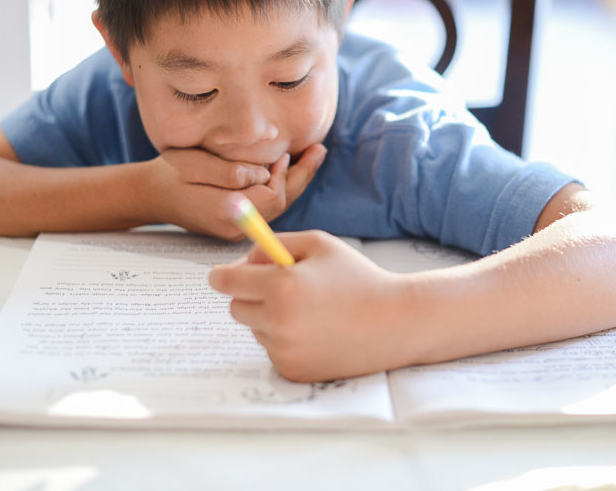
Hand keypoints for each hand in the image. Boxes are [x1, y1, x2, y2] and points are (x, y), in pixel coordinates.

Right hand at [146, 144, 325, 238]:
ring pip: (277, 207)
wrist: (150, 196)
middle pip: (281, 204)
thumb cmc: (170, 175)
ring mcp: (238, 230)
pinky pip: (267, 207)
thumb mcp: (194, 164)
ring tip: (313, 156)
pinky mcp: (238, 225)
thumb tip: (264, 173)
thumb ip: (230, 170)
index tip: (283, 154)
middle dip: (301, 176)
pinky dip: (281, 187)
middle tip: (319, 150)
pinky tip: (290, 170)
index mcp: (226, 212)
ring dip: (295, 181)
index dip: (282, 174)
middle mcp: (236, 227)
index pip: (271, 196)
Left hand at [209, 230, 412, 381]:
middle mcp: (278, 320)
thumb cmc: (357, 277)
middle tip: (276, 288)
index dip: (222, 275)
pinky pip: (273, 349)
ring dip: (270, 317)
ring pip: (256, 328)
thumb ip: (275, 245)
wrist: (394, 322)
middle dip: (249, 295)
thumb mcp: (319, 244)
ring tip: (309, 310)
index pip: (226, 281)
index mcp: (282, 285)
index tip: (221, 275)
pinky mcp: (292, 370)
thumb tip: (242, 260)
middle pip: (235, 307)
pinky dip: (286, 339)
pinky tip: (317, 331)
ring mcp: (284, 350)